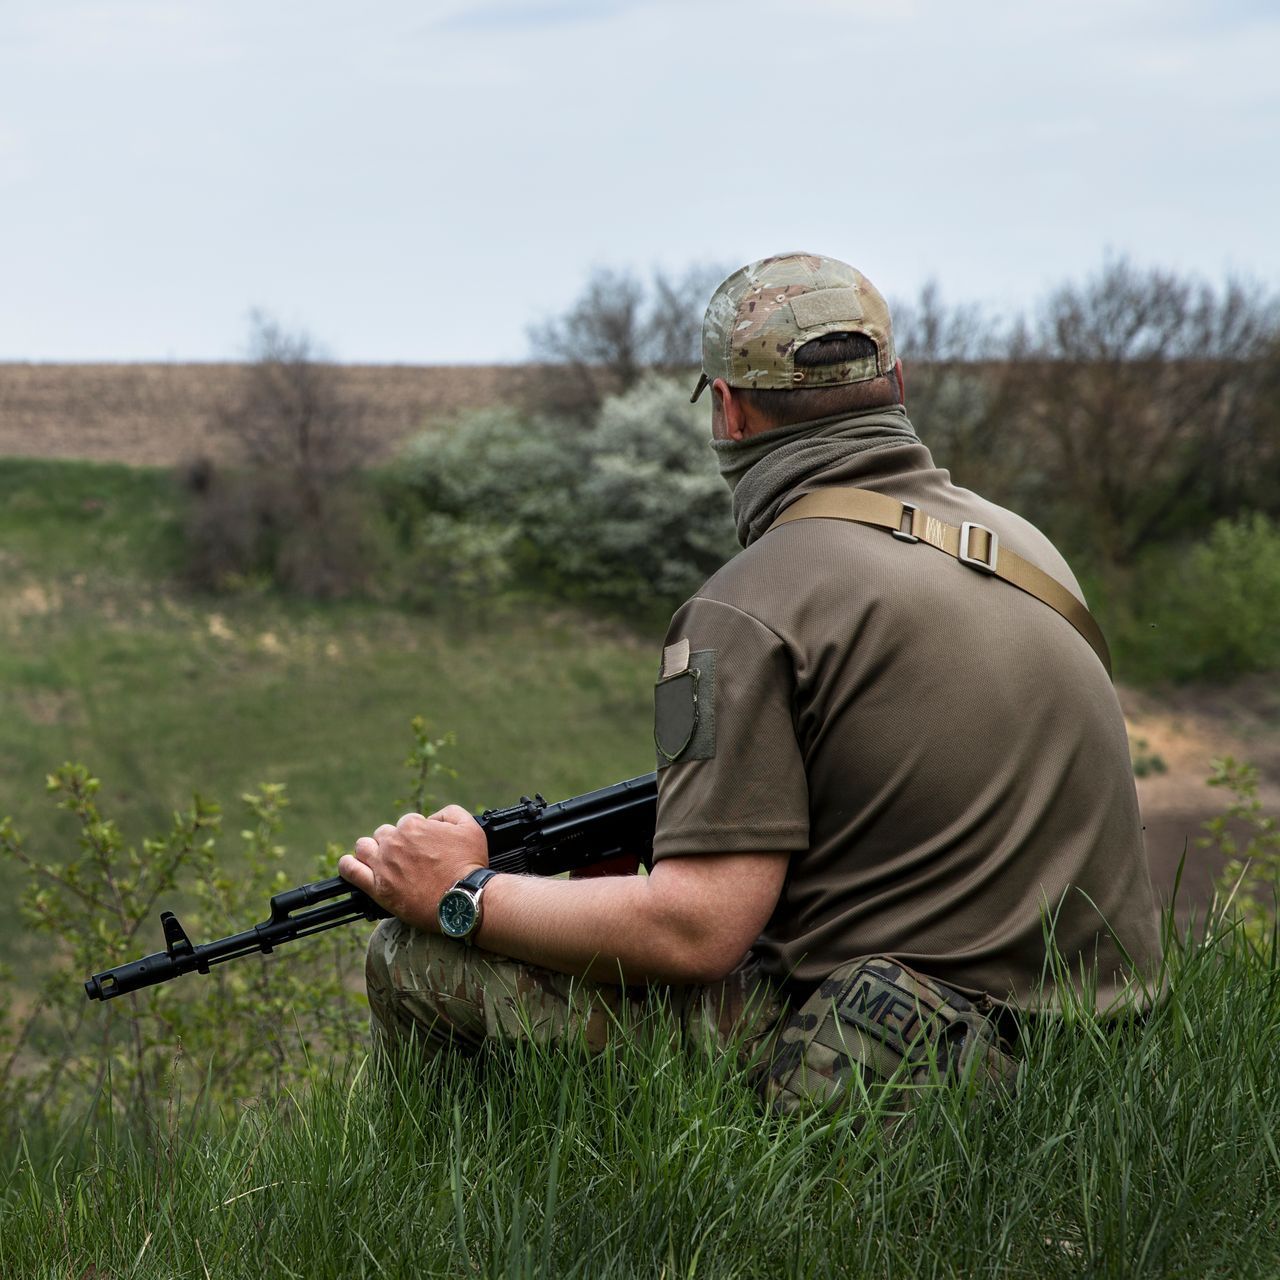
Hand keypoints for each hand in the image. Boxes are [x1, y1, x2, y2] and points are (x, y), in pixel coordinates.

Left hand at [339, 805, 487, 930]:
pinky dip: (347, 865)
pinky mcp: (378, 888)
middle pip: (384, 834)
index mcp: (414, 827)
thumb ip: (449, 812)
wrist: (464, 898)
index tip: (424, 847)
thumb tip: (432, 818)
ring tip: (382, 861)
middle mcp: (395, 843)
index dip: (417, 834)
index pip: (407, 822)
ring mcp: (384, 865)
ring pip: (363, 847)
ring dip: (371, 850)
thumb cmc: (469, 864)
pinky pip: (351, 871)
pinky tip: (351, 865)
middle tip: (407, 859)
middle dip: (394, 842)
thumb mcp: (470, 827)